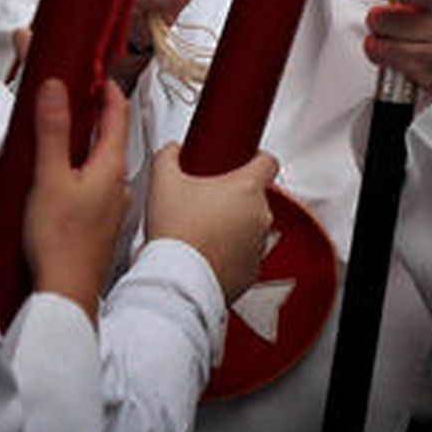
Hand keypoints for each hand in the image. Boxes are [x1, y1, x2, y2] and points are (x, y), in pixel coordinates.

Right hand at [23, 78, 131, 317]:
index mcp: (109, 166)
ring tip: (8, 175)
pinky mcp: (88, 224)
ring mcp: (102, 205)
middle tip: (32, 121)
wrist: (65, 295)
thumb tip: (55, 88)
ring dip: (40, 164)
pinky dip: (39, 190)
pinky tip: (13, 204)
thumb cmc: (63, 244)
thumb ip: (53, 130)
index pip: (114, 112)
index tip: (89, 70)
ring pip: (71, 168)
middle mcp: (112, 183)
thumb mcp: (50, 177)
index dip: (102, 86)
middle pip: (88, 138)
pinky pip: (65, 193)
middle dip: (54, 129)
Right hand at [145, 146, 277, 302]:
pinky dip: (231, 253)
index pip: (269, 162)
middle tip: (206, 200)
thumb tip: (172, 152)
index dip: (257, 158)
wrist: (177, 280)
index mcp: (246, 188)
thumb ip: (168, 156)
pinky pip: (245, 255)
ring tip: (202, 229)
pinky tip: (205, 252)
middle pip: (255, 197)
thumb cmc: (176, 233)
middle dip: (234, 196)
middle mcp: (260, 216)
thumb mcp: (163, 182)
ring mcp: (258, 245)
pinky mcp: (252, 271)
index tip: (245, 161)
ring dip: (233, 225)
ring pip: (251, 227)